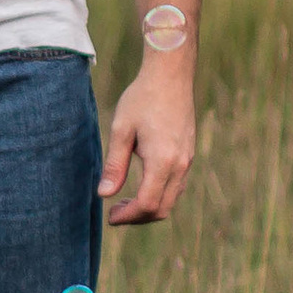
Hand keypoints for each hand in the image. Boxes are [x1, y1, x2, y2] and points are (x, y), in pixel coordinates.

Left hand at [98, 63, 196, 226]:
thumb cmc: (142, 98)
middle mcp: (180, 164)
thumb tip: (104, 194)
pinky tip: (141, 186)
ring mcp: (187, 160)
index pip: (147, 203)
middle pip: (162, 208)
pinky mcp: (188, 154)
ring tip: (123, 202)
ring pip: (171, 199)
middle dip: (137, 217)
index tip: (109, 217)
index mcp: (163, 160)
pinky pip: (176, 185)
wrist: (171, 75)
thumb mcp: (121, 130)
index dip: (128, 216)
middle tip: (114, 212)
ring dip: (149, 207)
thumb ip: (115, 165)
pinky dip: (159, 194)